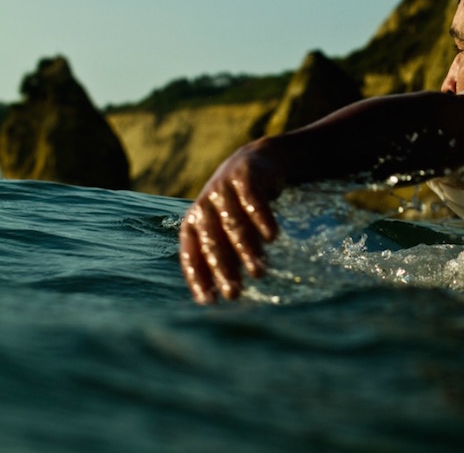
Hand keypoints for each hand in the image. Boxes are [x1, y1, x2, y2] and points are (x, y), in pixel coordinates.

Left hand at [179, 139, 285, 302]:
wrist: (256, 162)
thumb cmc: (238, 206)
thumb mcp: (224, 227)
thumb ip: (223, 253)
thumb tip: (225, 295)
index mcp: (194, 223)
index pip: (191, 253)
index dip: (198, 277)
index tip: (209, 301)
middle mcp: (205, 207)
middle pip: (212, 241)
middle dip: (223, 269)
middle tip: (234, 293)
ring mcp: (223, 190)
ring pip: (233, 224)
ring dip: (246, 250)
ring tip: (260, 272)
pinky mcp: (244, 177)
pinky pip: (253, 201)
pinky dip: (262, 219)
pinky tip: (273, 237)